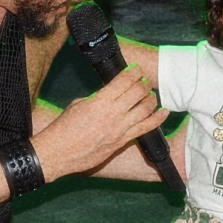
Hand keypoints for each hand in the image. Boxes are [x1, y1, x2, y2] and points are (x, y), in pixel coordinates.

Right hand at [31, 66, 168, 180]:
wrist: (58, 153)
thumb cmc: (64, 129)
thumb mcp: (79, 105)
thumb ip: (98, 98)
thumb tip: (110, 94)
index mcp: (100, 101)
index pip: (125, 80)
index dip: (134, 71)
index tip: (135, 69)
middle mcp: (113, 114)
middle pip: (138, 92)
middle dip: (144, 83)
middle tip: (143, 81)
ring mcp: (119, 129)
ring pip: (146, 108)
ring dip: (151, 98)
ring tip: (149, 95)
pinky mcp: (122, 142)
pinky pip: (145, 128)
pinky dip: (157, 119)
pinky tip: (163, 113)